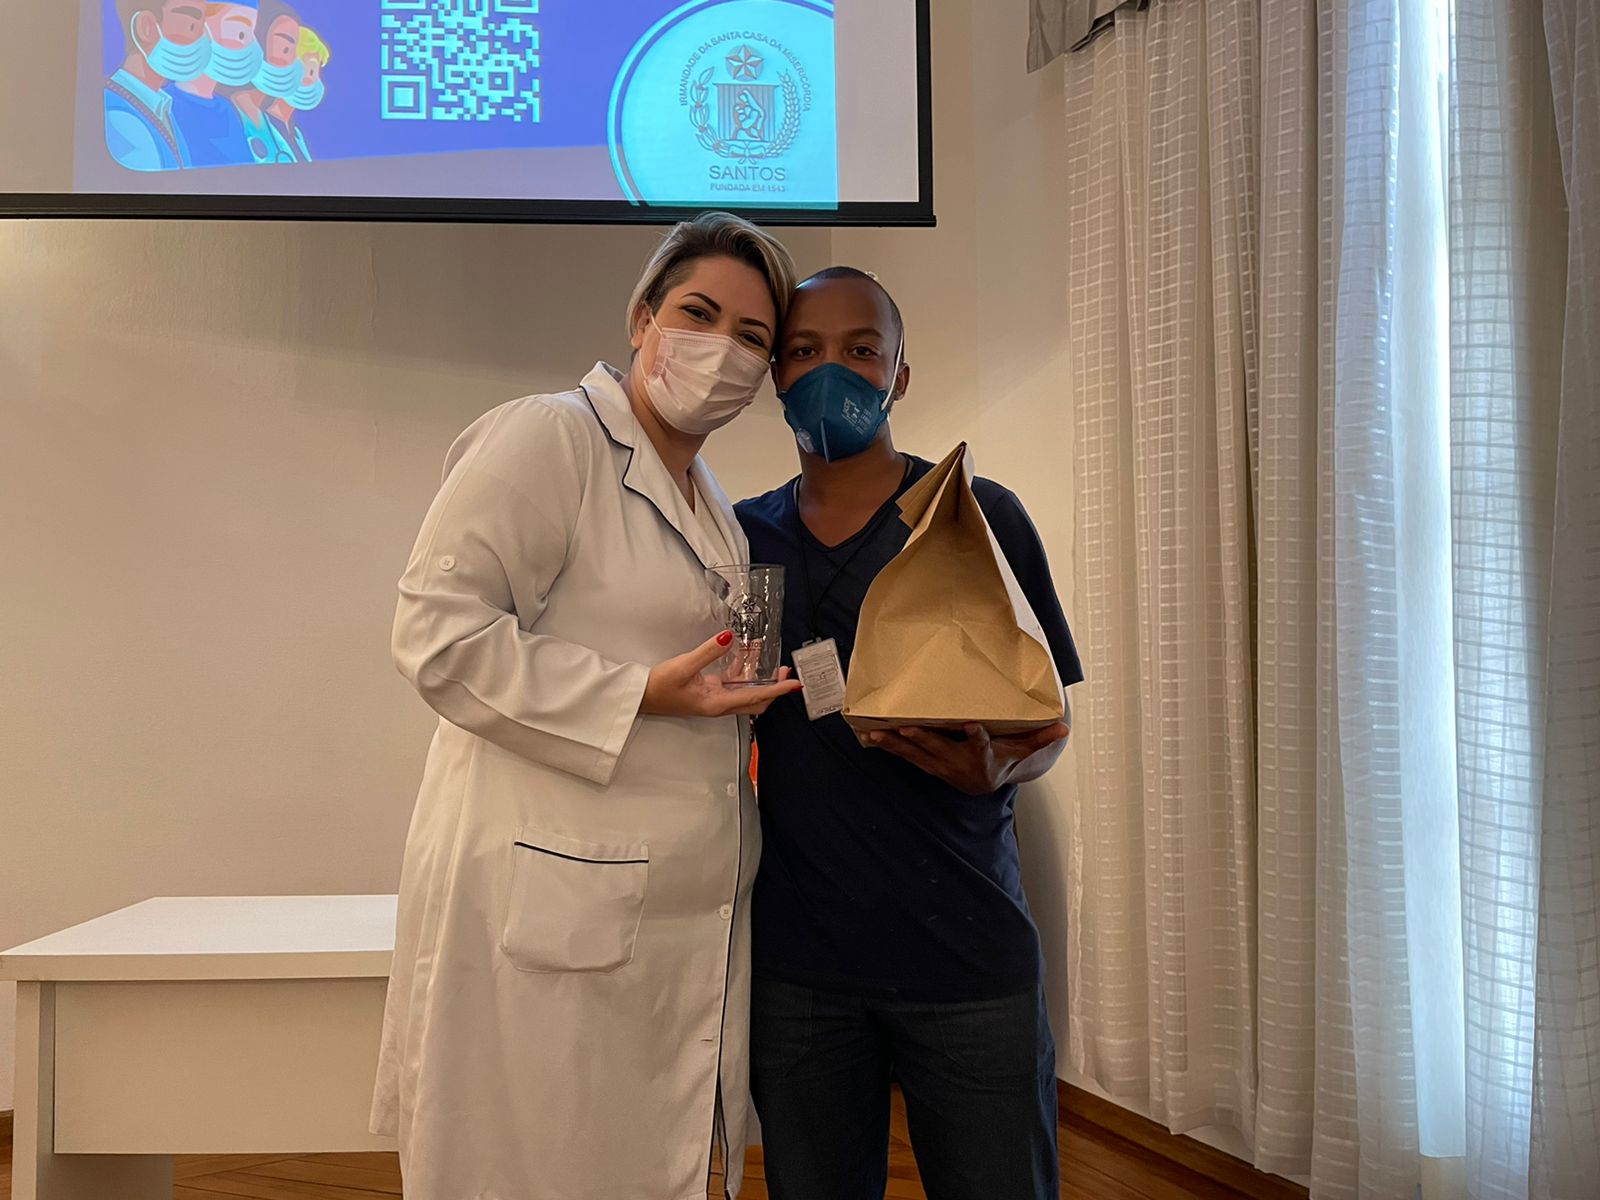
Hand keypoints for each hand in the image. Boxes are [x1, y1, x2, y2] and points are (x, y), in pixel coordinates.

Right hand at [642, 631, 801, 718]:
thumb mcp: (684, 665)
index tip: (794, 684)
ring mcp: (715, 699)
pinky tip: (746, 656)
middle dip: (775, 689)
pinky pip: (733, 684)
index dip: (777, 690)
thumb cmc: (659, 686)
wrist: (641, 696)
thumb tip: (730, 638)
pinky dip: (743, 672)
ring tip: (771, 662)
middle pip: (757, 701)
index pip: (756, 697)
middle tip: (787, 674)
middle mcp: (720, 705)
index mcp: (717, 703)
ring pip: (747, 692)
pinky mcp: (709, 692)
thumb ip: (709, 651)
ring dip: (761, 679)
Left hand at [861, 722, 1070, 794]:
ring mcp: (938, 765)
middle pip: (939, 749)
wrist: (981, 783)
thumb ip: (1039, 738)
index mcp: (981, 756)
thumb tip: (1064, 727)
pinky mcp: (925, 764)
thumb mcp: (1020, 750)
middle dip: (923, 738)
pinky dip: (887, 748)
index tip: (972, 725)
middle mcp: (957, 762)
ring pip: (915, 754)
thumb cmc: (1001, 759)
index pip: (981, 744)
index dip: (976, 736)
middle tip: (908, 727)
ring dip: (895, 744)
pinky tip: (868, 738)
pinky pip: (904, 756)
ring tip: (877, 733)